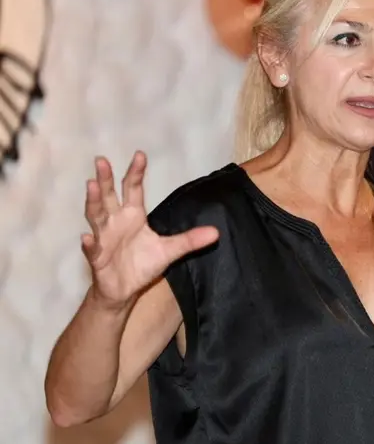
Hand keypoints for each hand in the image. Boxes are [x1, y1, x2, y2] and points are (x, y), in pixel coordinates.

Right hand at [81, 151, 218, 307]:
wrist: (124, 289)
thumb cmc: (143, 264)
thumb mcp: (170, 250)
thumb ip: (190, 240)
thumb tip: (216, 232)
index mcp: (133, 216)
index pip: (133, 190)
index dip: (135, 173)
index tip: (140, 154)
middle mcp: (115, 222)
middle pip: (108, 196)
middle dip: (105, 179)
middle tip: (102, 160)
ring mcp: (103, 238)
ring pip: (95, 216)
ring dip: (93, 201)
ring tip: (91, 185)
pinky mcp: (97, 257)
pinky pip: (92, 249)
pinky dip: (89, 243)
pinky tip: (87, 237)